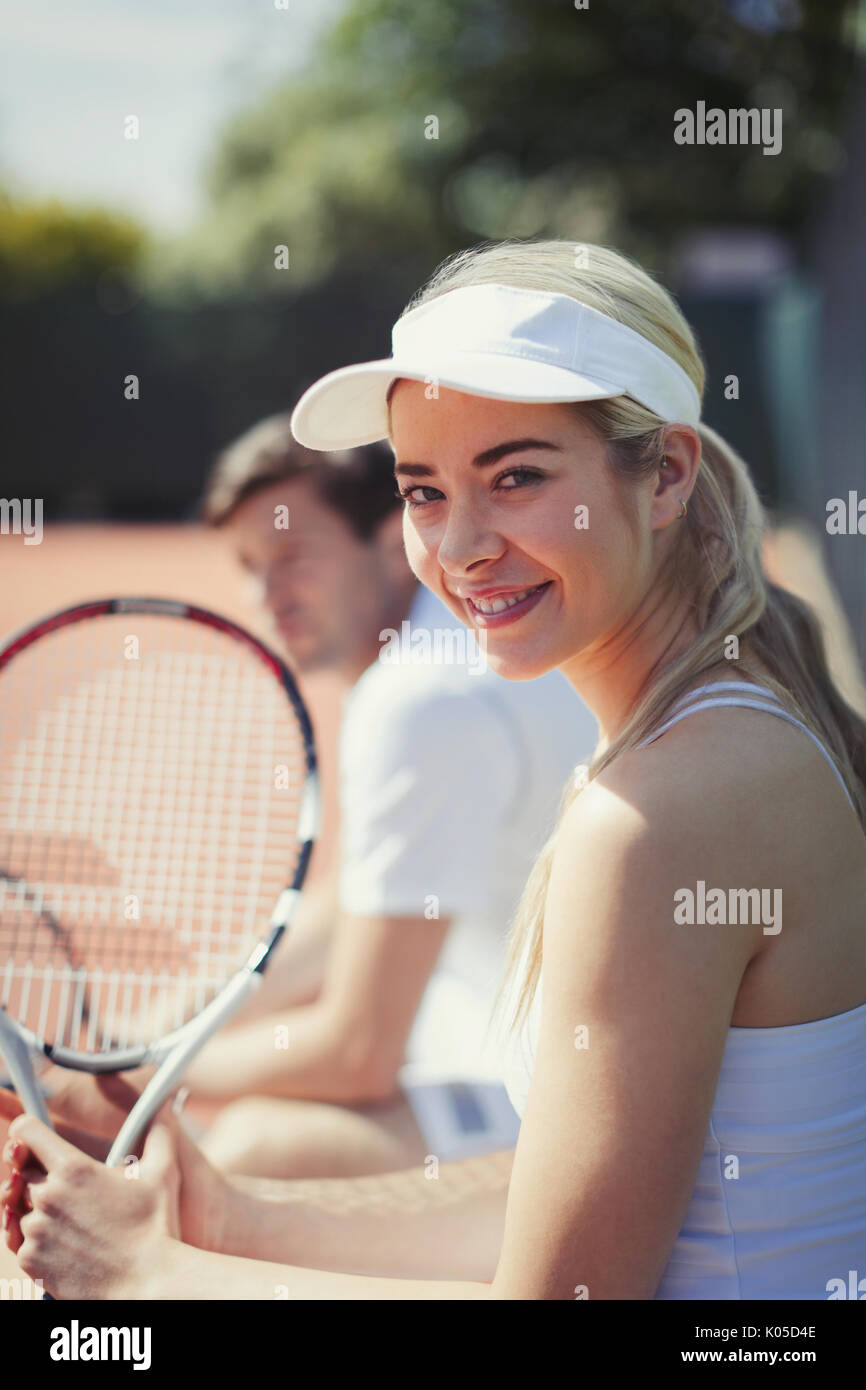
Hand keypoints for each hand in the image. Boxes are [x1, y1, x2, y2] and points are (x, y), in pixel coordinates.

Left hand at [2, 1107, 179, 1298]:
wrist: (147, 1284)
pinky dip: (36, 1241)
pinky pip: (21, 1242)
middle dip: (37, 1174)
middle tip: (66, 1186)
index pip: (25, 1131)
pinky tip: (63, 1242)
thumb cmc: (156, 1227)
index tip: (36, 1137)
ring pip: (19, 1208)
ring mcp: (35, 1231)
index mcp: (73, 1168)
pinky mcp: (30, 1261)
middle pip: (20, 1172)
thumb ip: (160, 1132)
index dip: (28, 1130)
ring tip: (68, 1218)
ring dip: (37, 1209)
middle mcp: (47, 1196)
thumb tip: (166, 1107)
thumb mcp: (162, 1173)